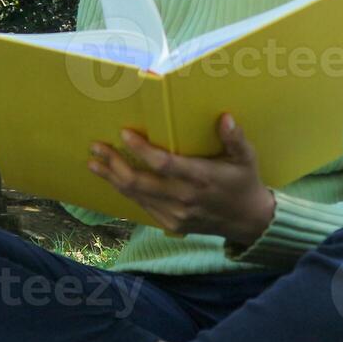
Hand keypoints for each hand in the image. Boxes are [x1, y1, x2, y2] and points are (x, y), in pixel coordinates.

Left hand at [86, 113, 275, 242]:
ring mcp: (176, 214)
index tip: (124, 134)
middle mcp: (185, 198)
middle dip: (114, 164)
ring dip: (112, 178)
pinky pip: (142, 206)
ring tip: (94, 163)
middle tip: (97, 147)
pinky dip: (125, 192)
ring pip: (136, 195)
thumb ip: (235, 138)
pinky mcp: (171, 224)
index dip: (142, 150)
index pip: (164, 164)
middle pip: (140, 182)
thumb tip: (225, 117)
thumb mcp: (247, 158)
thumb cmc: (245, 182)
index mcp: (202, 178)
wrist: (248, 222)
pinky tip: (113, 179)